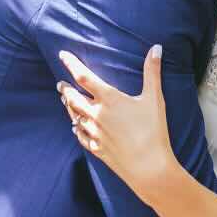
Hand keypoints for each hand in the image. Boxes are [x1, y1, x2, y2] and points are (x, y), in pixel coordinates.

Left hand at [57, 45, 175, 204]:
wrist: (148, 168)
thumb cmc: (153, 131)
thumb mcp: (154, 98)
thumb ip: (152, 72)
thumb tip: (156, 47)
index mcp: (109, 99)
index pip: (83, 76)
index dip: (71, 64)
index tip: (62, 55)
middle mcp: (97, 115)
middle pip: (73, 97)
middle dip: (65, 89)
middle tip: (59, 84)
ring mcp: (94, 133)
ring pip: (74, 116)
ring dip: (68, 106)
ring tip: (64, 99)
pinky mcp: (96, 149)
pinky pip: (80, 136)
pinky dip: (76, 128)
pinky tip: (75, 126)